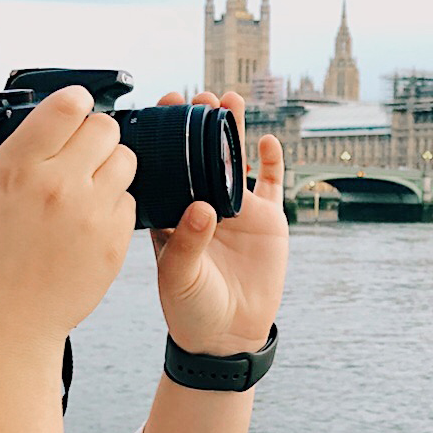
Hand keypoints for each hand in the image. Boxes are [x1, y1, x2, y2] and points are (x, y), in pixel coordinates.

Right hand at [0, 86, 136, 349]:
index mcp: (15, 168)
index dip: (72, 104)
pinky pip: (131, 202)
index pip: (68, 106)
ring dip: (109, 167)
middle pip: (106, 128)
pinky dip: (115, 205)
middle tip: (78, 153)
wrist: (3, 332)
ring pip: (126, 160)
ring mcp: (92, 215)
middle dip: (93, 134)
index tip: (68, 113)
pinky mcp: (114, 243)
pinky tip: (89, 220)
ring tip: (85, 186)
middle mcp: (59, 185)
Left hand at [149, 90, 287, 355]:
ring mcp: (236, 209)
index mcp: (172, 212)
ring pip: (235, 159)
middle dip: (198, 122)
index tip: (162, 107)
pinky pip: (271, 183)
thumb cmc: (190, 309)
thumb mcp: (178, 278)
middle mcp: (202, 203)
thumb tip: (202, 208)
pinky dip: (271, 161)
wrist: (227, 336)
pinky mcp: (267, 220)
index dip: (164, 135)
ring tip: (229, 99)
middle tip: (196, 96)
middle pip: (200, 152)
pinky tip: (267, 140)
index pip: (166, 164)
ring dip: (232, 129)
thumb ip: (186, 243)